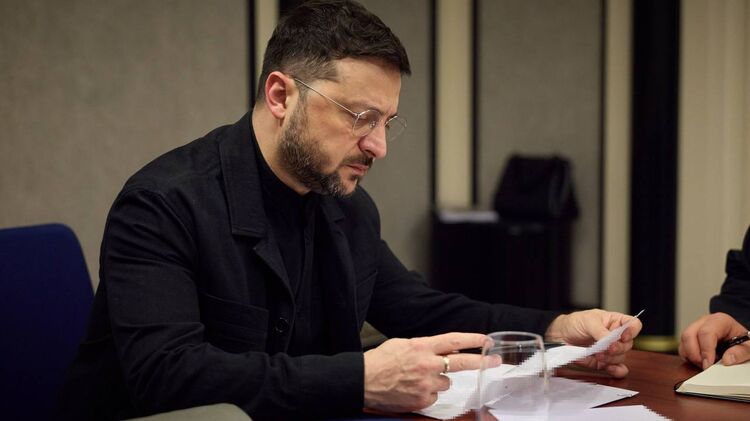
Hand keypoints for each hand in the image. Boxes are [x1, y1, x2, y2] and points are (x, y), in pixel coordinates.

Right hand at [363, 332, 487, 411]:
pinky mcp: (423, 400)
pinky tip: (412, 389)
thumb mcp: (403, 344)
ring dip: (438, 380)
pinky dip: (427, 393)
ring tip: (418, 378)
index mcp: (422, 346)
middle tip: (495, 361)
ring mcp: (426, 384)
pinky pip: (435, 396)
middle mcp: (427, 364)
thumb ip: (425, 346)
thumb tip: (444, 350)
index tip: (486, 339)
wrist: (363, 381)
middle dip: (481, 361)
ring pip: (446, 382)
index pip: (454, 340)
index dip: (473, 339)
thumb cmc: (380, 361)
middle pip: (462, 362)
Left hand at [545, 309, 641, 377]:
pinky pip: (618, 369)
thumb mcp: (588, 321)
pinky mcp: (605, 362)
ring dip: (611, 358)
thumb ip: (601, 331)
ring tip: (597, 354)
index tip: (622, 336)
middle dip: (617, 348)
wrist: (559, 336)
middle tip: (606, 348)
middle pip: (628, 344)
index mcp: (614, 322)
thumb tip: (611, 341)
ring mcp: (610, 350)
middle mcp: (615, 336)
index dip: (632, 331)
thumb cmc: (574, 323)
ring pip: (622, 357)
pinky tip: (609, 368)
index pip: (633, 324)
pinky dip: (616, 370)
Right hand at [679, 312, 749, 368]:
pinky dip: (688, 357)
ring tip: (705, 364)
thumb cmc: (744, 342)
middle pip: (688, 335)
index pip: (706, 333)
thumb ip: (741, 352)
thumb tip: (727, 360)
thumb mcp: (749, 347)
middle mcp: (704, 322)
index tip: (708, 365)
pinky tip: (701, 362)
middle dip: (694, 354)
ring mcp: (695, 329)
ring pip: (683, 342)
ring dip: (691, 356)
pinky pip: (682, 348)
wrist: (740, 341)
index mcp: (719, 320)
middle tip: (705, 366)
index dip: (706, 350)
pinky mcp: (690, 338)